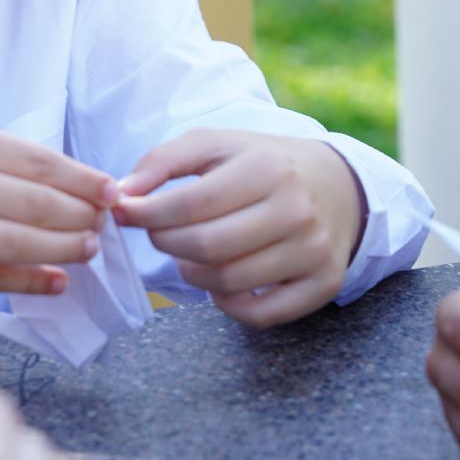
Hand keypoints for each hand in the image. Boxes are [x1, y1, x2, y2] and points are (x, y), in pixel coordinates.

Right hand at [0, 120, 117, 317]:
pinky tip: (58, 280)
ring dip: (65, 249)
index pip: (37, 160)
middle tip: (104, 226)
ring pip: (20, 243)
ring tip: (89, 249)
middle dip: (81, 216)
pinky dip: (34, 281)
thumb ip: (3, 165)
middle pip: (36, 203)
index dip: (83, 179)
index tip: (111, 191)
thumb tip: (79, 186)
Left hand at [112, 130, 361, 327]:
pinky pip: (260, 315)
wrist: (337, 183)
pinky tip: (220, 282)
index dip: (147, 213)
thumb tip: (122, 194)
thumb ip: (163, 161)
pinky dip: (228, 304)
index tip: (125, 212)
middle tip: (159, 234)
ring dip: (192, 273)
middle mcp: (295, 211)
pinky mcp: (323, 284)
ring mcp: (312, 251)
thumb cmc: (262, 163)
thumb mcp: (216, 144)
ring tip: (188, 253)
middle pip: (206, 247)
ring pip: (228, 283)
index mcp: (267, 169)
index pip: (191, 204)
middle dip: (166, 243)